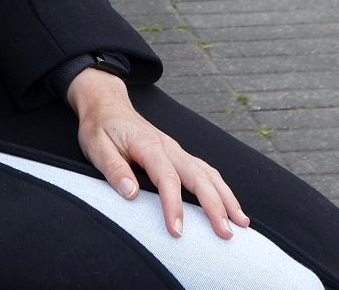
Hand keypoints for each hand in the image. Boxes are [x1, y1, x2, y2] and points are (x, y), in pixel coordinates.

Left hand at [67, 68, 250, 239]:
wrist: (106, 104)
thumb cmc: (99, 128)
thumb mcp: (96, 147)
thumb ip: (113, 169)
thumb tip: (131, 194)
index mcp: (149, 145)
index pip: (167, 178)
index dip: (173, 205)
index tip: (177, 231)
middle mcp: (169, 147)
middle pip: (199, 177)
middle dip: (215, 206)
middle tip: (227, 233)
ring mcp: (176, 150)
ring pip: (208, 173)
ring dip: (227, 197)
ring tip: (242, 222)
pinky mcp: (178, 154)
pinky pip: (205, 171)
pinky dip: (221, 188)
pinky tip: (230, 204)